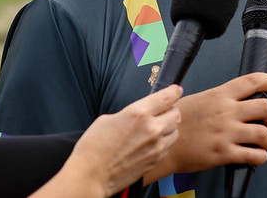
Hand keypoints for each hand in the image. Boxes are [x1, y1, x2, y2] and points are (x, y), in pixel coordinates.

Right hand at [31, 84, 182, 197]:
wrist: (90, 176)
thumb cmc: (93, 149)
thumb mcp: (108, 119)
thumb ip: (130, 113)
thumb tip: (139, 114)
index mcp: (138, 114)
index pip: (167, 97)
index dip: (173, 91)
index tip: (175, 90)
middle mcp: (151, 129)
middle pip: (176, 114)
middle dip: (171, 110)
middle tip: (163, 110)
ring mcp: (155, 147)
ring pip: (175, 131)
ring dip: (169, 127)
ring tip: (157, 128)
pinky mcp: (155, 161)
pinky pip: (168, 146)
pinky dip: (164, 142)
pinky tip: (152, 142)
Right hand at [152, 72, 266, 178]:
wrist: (163, 144)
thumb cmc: (177, 122)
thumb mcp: (197, 99)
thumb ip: (218, 97)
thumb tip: (233, 96)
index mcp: (220, 95)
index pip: (252, 80)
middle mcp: (226, 112)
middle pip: (266, 107)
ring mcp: (227, 133)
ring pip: (265, 134)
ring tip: (262, 141)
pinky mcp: (224, 154)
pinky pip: (255, 155)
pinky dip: (261, 157)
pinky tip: (255, 155)